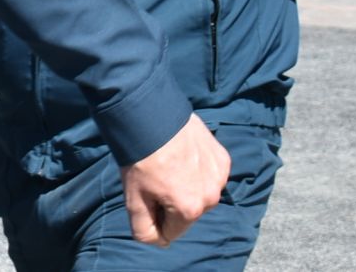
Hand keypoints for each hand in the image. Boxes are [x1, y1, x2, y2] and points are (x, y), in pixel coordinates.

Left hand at [120, 114, 230, 246]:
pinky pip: (208, 174)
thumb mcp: (133, 199)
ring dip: (186, 185)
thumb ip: (144, 230)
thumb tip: (159, 241)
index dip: (155, 216)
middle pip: (187, 213)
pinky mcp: (222, 157)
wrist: (150, 114)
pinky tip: (181, 154)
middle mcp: (211, 196)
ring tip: (168, 163)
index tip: (146, 194)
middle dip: (172, 201)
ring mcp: (219, 175)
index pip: (172, 232)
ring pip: (199, 193)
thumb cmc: (140, 157)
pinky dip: (197, 169)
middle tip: (155, 176)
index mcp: (190, 209)